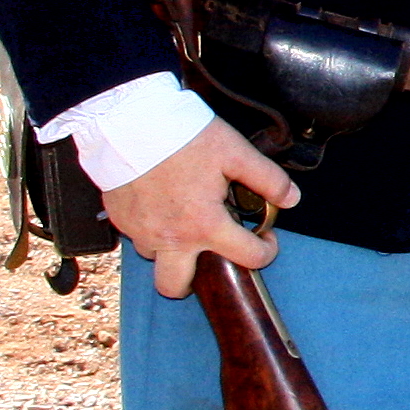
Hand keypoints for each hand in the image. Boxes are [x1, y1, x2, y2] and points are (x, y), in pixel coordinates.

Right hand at [103, 115, 295, 295]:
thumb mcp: (236, 153)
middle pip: (175, 286)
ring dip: (172, 249)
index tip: (265, 238)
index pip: (247, 258)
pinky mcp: (119, 219)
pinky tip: (163, 206)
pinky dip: (152, 229)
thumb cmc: (183, 137)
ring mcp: (139, 231)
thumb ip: (269, 179)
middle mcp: (168, 237)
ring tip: (185, 221)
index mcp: (203, 225)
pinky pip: (137, 236)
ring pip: (155, 259)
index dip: (266, 250)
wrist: (128, 122)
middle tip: (208, 257)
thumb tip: (291, 199)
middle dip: (193, 283)